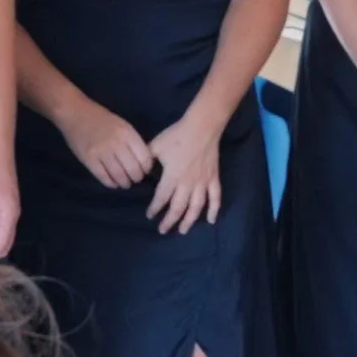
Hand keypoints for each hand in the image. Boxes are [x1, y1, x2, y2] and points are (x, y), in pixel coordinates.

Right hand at [56, 102, 153, 190]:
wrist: (75, 113)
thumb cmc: (101, 118)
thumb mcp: (122, 125)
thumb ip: (132, 141)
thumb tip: (143, 161)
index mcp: (127, 133)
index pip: (144, 158)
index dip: (147, 168)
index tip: (145, 170)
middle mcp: (116, 143)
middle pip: (133, 169)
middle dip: (137, 178)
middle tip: (135, 179)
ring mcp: (101, 152)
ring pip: (119, 176)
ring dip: (125, 183)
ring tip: (125, 183)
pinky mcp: (89, 159)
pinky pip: (104, 177)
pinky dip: (111, 183)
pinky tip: (113, 183)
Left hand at [146, 114, 224, 234]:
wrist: (201, 127)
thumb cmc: (177, 136)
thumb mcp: (155, 146)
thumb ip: (146, 161)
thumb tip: (140, 173)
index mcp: (172, 176)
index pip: (161, 198)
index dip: (155, 208)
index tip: (149, 216)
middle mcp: (188, 183)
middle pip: (178, 207)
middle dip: (169, 221)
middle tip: (163, 230)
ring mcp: (203, 182)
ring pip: (196, 207)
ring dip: (189, 220)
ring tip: (183, 230)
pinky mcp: (214, 178)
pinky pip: (215, 198)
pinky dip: (214, 210)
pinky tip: (212, 220)